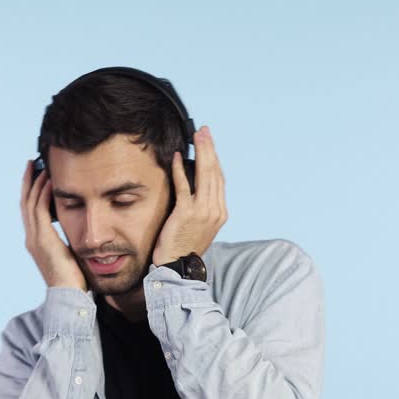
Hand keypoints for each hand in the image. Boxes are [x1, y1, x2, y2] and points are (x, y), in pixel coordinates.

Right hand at [21, 160, 86, 289]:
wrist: (69, 296)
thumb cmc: (74, 279)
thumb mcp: (71, 253)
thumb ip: (69, 240)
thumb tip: (80, 229)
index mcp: (37, 241)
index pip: (31, 210)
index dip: (31, 191)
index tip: (36, 175)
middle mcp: (32, 238)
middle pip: (25, 203)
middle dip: (28, 182)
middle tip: (31, 163)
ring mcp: (35, 239)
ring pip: (30, 203)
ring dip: (34, 183)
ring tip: (39, 166)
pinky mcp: (43, 240)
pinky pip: (40, 210)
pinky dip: (43, 194)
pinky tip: (50, 181)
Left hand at [153, 125, 226, 265]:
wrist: (177, 267)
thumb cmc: (184, 247)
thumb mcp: (200, 226)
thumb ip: (202, 207)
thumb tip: (195, 187)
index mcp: (221, 213)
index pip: (220, 180)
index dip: (214, 159)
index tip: (209, 144)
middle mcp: (216, 211)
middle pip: (215, 172)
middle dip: (210, 149)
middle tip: (204, 131)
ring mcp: (203, 212)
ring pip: (204, 175)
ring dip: (201, 152)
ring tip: (196, 136)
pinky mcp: (187, 213)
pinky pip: (184, 186)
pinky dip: (181, 170)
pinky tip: (178, 157)